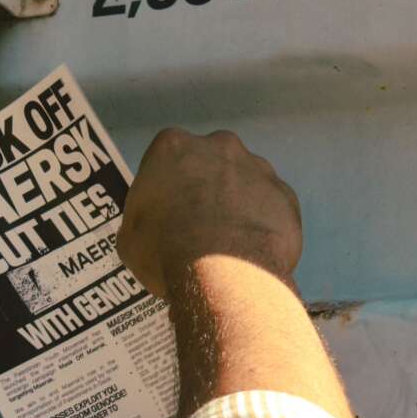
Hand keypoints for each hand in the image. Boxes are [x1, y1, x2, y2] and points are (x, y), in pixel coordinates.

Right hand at [117, 128, 301, 299]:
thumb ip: (145, 217)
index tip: (167, 214)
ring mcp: (258, 167)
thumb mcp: (130, 237)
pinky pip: (271, 207)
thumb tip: (155, 226)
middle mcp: (219, 145)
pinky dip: (263, 223)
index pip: (166, 160)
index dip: (166, 189)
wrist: (223, 272)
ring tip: (230, 243)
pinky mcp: (286, 194)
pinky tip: (253, 250)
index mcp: (173, 146)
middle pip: (210, 163)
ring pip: (245, 182)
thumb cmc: (164, 249)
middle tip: (199, 226)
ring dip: (238, 203)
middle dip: (206, 188)